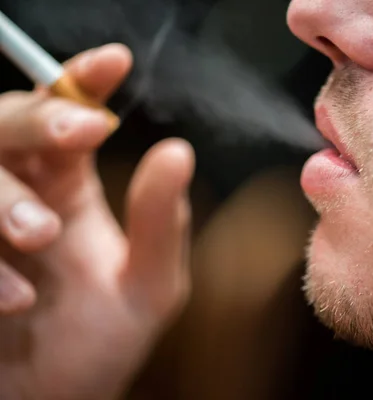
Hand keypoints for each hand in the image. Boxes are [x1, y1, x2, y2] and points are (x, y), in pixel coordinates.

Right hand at [0, 44, 194, 399]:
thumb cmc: (97, 349)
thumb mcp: (148, 288)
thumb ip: (162, 225)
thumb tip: (178, 151)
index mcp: (67, 190)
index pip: (69, 116)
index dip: (84, 81)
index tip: (115, 62)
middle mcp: (20, 195)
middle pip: (6, 122)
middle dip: (37, 117)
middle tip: (80, 129)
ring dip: (1, 193)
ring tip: (41, 235)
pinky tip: (13, 300)